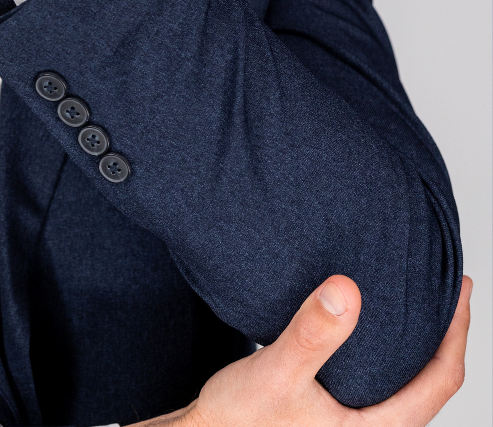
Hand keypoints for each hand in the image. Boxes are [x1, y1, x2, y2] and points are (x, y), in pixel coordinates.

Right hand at [130, 275, 471, 426]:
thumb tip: (349, 289)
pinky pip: (378, 389)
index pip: (439, 381)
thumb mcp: (276, 371)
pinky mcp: (333, 420)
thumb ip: (313, 332)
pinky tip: (366, 334)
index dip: (457, 333)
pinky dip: (387, 358)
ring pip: (404, 390)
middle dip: (444, 338)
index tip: (461, 288)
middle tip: (447, 290)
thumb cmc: (239, 421)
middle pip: (430, 388)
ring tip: (413, 307)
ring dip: (416, 350)